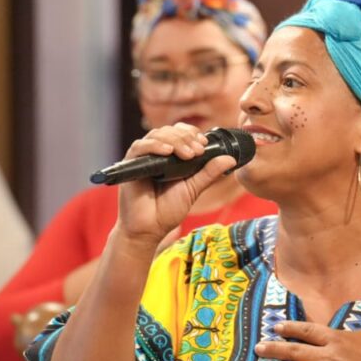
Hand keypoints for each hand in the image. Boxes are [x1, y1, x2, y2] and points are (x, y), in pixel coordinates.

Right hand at [115, 124, 236, 246]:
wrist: (149, 229)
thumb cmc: (168, 210)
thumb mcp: (194, 189)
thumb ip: (209, 173)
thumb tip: (231, 159)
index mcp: (171, 156)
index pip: (180, 133)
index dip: (192, 133)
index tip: (204, 143)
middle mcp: (156, 153)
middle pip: (169, 131)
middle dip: (186, 137)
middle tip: (198, 150)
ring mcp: (143, 158)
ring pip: (156, 135)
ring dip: (175, 140)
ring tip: (188, 154)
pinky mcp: (130, 165)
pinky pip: (139, 147)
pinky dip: (154, 146)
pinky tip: (167, 152)